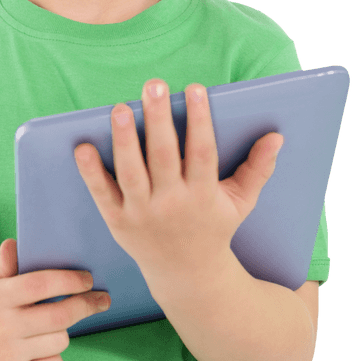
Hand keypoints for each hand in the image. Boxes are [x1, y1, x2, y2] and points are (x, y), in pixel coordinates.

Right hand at [0, 239, 109, 360]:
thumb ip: (6, 261)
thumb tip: (13, 245)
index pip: (39, 285)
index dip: (69, 280)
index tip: (88, 279)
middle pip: (59, 317)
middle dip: (86, 305)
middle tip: (102, 299)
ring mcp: (5, 357)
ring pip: (60, 341)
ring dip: (64, 331)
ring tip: (53, 325)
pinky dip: (55, 356)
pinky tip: (42, 348)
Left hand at [73, 80, 283, 285]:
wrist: (186, 274)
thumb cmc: (213, 228)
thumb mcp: (241, 202)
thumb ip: (258, 169)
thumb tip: (276, 136)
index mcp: (203, 195)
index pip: (202, 152)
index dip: (199, 120)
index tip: (195, 88)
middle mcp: (172, 204)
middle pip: (164, 157)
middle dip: (158, 119)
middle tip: (153, 86)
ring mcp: (142, 213)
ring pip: (132, 172)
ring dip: (124, 140)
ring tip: (119, 108)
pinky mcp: (118, 222)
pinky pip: (103, 193)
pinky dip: (91, 172)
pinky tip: (82, 147)